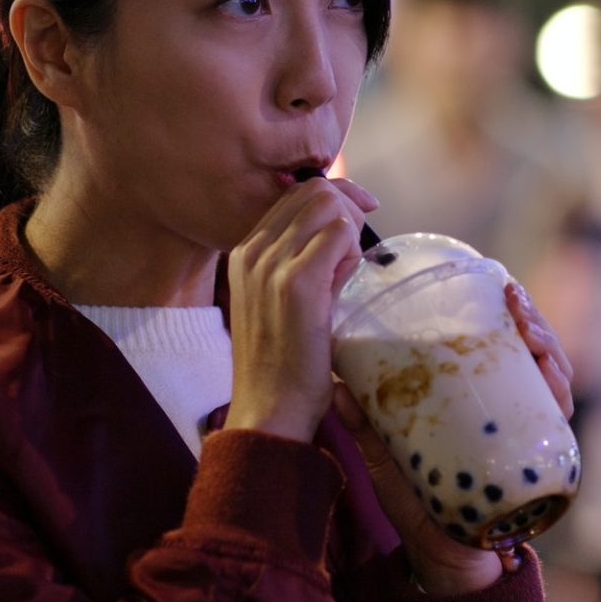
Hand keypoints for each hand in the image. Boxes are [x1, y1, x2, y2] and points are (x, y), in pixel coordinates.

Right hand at [224, 177, 376, 442]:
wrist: (268, 410)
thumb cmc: (281, 366)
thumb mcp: (280, 303)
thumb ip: (303, 265)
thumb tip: (342, 236)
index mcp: (244, 254)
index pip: (293, 195)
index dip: (333, 200)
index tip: (356, 221)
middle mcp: (252, 251)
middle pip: (312, 190)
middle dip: (345, 210)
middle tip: (353, 253)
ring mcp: (271, 264)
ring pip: (327, 204)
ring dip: (348, 231)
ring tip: (344, 273)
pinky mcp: (296, 282)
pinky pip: (339, 233)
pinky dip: (352, 251)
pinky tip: (346, 281)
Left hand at [330, 281, 576, 594]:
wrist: (445, 563)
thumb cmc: (420, 506)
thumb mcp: (387, 459)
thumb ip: (365, 427)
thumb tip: (335, 386)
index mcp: (472, 400)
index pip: (492, 341)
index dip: (496, 307)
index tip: (488, 281)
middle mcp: (507, 409)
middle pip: (528, 347)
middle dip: (529, 315)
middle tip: (511, 296)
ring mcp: (527, 430)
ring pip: (550, 371)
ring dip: (547, 342)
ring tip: (528, 326)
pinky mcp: (543, 457)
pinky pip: (558, 415)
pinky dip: (558, 388)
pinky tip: (550, 371)